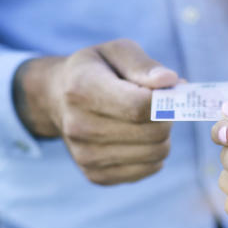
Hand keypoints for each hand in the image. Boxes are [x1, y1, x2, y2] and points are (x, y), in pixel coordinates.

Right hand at [13, 39, 178, 184]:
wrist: (56, 99)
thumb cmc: (96, 71)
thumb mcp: (116, 52)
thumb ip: (144, 65)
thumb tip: (170, 82)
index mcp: (82, 88)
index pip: (139, 105)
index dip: (165, 100)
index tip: (171, 92)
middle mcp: (79, 126)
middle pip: (153, 132)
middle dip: (167, 117)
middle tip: (158, 105)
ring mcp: (85, 155)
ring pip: (155, 154)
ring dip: (161, 136)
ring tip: (145, 120)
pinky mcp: (95, 175)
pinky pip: (148, 169)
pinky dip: (152, 154)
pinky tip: (137, 138)